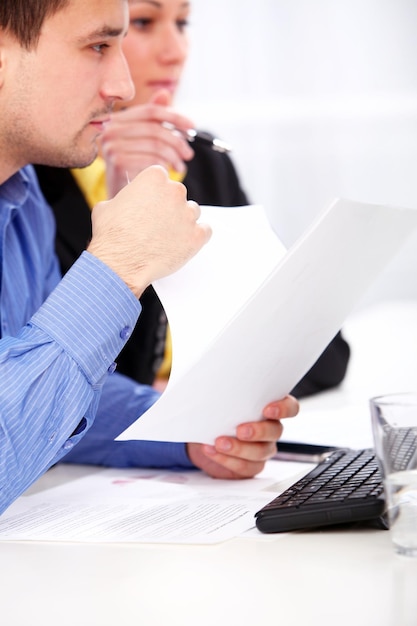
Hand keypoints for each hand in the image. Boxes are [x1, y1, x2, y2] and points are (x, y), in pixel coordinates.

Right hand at [87, 165, 210, 296]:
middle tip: (157, 223)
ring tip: (167, 236)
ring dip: (183, 221)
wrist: (120, 262)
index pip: (162, 177)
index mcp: (154, 178)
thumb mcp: (108, 206)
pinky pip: (205, 231)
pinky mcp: (197, 236)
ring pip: (193, 212)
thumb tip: (126, 202)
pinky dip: (197, 236)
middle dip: (169, 206)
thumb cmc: (111, 235)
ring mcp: (188, 214)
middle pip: (178, 194)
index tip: (150, 202)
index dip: (155, 192)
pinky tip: (183, 242)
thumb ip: (124, 198)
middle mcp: (175, 192)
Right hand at [101, 90, 194, 195]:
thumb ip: (152, 119)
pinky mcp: (117, 162)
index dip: (174, 116)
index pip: (150, 111)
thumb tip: (164, 93)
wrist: (119, 198)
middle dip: (177, 141)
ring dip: (174, 157)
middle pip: (155, 129)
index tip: (192, 127)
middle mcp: (110, 130)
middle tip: (188, 154)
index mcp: (117, 120)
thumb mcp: (142, 140)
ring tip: (180, 167)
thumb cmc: (132, 168)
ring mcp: (111, 146)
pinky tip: (167, 174)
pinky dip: (164, 167)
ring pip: (156, 145)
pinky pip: (151, 160)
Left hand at [186, 395, 298, 478]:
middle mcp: (270, 429)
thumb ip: (227, 395)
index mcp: (269, 408)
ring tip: (219, 442)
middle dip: (258, 431)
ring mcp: (263, 448)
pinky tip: (212, 450)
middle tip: (240, 430)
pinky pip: (246, 467)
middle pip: (276, 431)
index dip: (283, 409)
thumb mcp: (220, 401)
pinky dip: (227, 460)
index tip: (268, 409)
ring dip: (239, 448)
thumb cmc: (215, 414)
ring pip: (261, 451)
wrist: (201, 437)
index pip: (290, 407)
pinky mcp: (251, 465)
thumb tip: (217, 386)